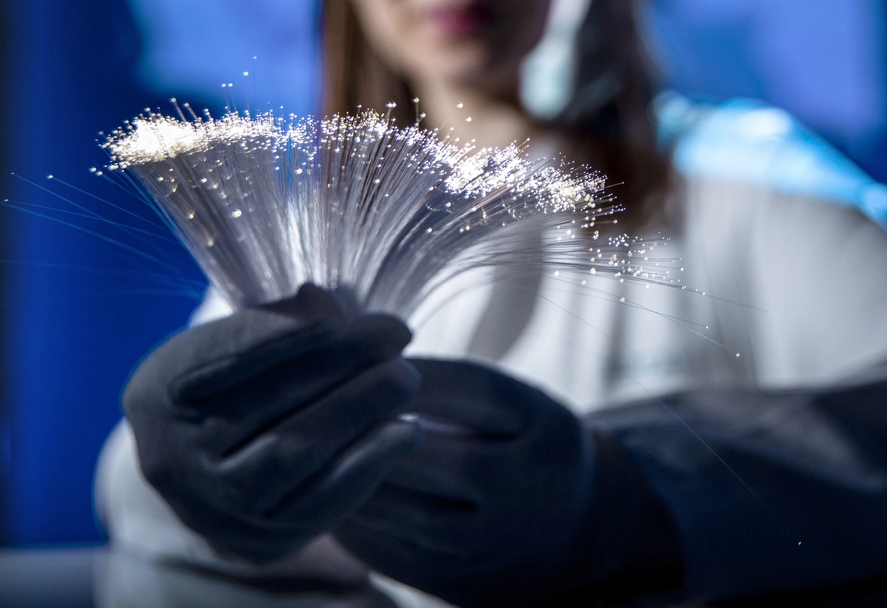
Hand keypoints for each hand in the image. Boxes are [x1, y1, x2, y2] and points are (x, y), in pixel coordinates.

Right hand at [122, 283, 421, 562]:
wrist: (221, 473)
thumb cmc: (242, 384)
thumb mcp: (240, 341)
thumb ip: (279, 320)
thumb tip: (327, 305)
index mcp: (157, 392)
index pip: (224, 357)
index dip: (284, 331)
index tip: (336, 305)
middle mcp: (172, 458)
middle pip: (263, 405)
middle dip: (338, 363)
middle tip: (395, 331)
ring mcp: (215, 509)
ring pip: (291, 454)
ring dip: (359, 411)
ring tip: (405, 377)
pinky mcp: (262, 541)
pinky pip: (320, 503)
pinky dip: (368, 462)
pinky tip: (405, 429)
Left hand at [333, 358, 680, 605]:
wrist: (578, 530)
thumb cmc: (522, 440)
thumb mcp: (507, 399)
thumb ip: (432, 371)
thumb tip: (334, 307)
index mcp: (542, 427)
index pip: (469, 391)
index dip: (403, 368)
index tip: (357, 348)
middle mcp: (522, 487)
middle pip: (423, 451)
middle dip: (360, 420)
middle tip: (309, 393)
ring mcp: (489, 541)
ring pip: (395, 506)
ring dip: (341, 469)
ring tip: (307, 439)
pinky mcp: (456, 582)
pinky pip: (384, 548)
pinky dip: (347, 513)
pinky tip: (321, 486)